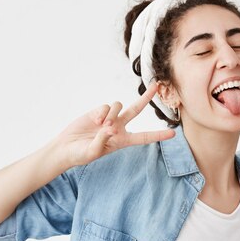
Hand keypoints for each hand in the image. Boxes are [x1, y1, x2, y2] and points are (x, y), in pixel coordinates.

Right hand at [56, 81, 175, 166]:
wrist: (65, 147)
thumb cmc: (80, 154)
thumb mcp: (92, 153)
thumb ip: (102, 141)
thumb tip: (110, 127)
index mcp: (122, 141)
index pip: (144, 137)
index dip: (158, 135)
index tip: (173, 134)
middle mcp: (118, 127)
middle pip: (137, 109)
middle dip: (147, 97)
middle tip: (157, 85)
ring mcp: (109, 117)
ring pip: (118, 106)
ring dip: (112, 114)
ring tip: (102, 126)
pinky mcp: (98, 111)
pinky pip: (106, 106)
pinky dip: (101, 112)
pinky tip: (94, 121)